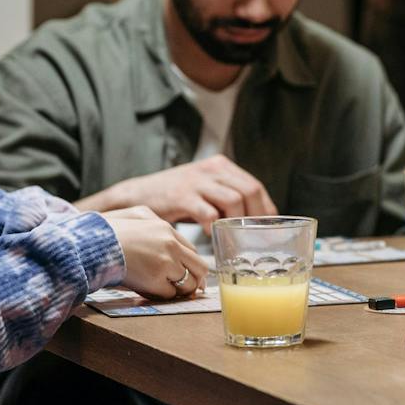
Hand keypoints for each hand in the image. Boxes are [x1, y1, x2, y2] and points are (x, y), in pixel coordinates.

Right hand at [81, 155, 276, 228]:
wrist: (137, 194)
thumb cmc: (175, 198)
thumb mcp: (205, 189)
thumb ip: (226, 199)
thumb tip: (254, 222)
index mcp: (221, 166)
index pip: (255, 186)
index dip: (265, 209)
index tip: (268, 229)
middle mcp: (212, 169)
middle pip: (250, 191)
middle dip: (256, 217)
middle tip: (253, 238)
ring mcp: (197, 181)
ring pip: (233, 200)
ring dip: (237, 223)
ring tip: (233, 237)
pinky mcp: (181, 196)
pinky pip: (208, 213)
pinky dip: (214, 227)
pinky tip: (211, 236)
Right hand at [105, 205, 208, 298]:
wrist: (91, 244)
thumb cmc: (108, 232)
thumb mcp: (134, 216)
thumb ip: (155, 226)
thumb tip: (171, 245)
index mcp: (166, 229)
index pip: (192, 251)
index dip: (192, 266)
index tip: (191, 275)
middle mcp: (171, 244)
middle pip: (200, 268)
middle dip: (196, 281)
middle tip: (190, 290)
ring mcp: (165, 262)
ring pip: (188, 284)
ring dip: (178, 290)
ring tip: (164, 290)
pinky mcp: (155, 279)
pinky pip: (169, 294)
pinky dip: (161, 296)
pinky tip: (149, 291)